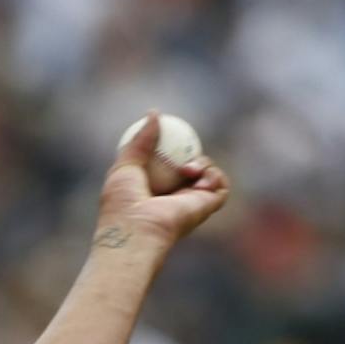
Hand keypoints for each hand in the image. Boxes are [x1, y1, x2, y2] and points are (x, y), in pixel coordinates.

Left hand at [93, 113, 230, 254]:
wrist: (137, 231)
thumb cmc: (123, 204)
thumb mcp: (124, 166)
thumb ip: (139, 141)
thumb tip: (155, 112)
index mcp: (154, 190)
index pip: (169, 164)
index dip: (173, 148)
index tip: (170, 135)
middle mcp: (175, 198)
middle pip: (192, 166)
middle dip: (190, 155)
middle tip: (179, 155)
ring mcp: (192, 203)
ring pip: (209, 173)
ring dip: (203, 163)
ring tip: (188, 170)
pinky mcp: (207, 207)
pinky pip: (221, 185)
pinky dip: (214, 176)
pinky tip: (198, 179)